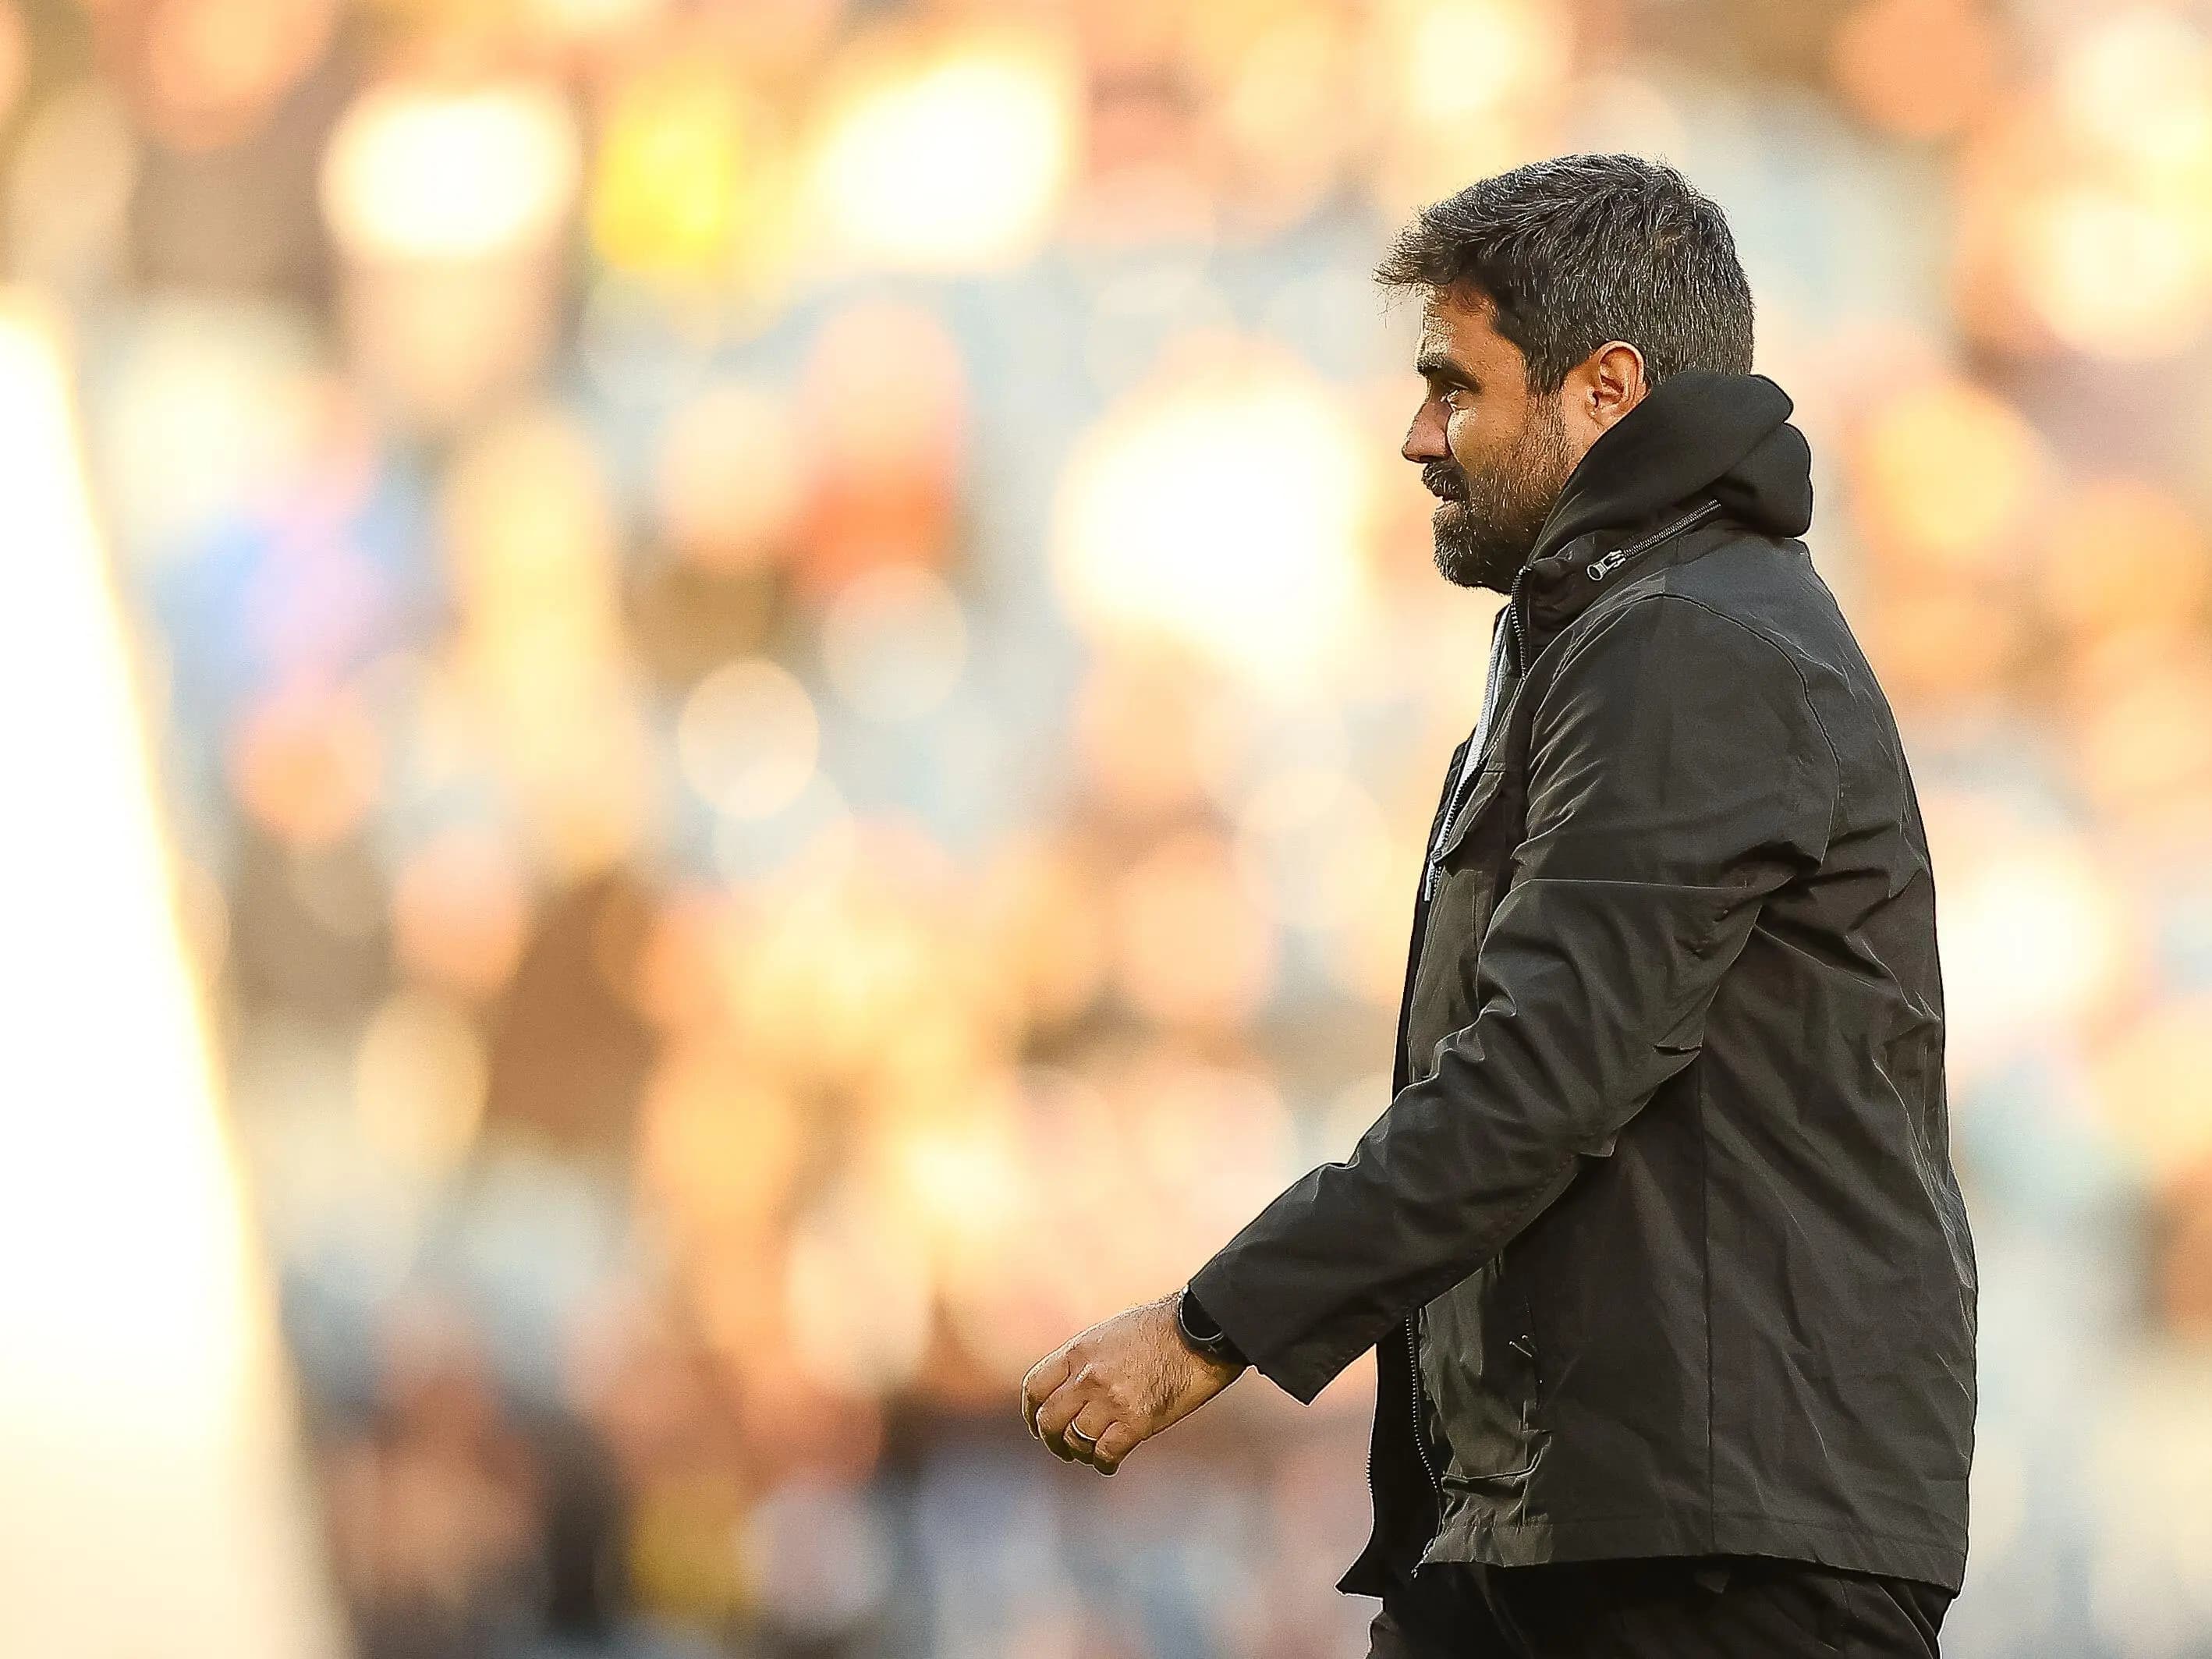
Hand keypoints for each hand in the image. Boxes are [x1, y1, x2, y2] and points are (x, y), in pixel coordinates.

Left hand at [1019, 1292, 1244, 1473]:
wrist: (1200, 1331)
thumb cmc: (1161, 1329)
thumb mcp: (1109, 1334)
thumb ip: (1086, 1361)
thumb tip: (1071, 1389)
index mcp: (1078, 1351)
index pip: (1035, 1388)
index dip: (1031, 1413)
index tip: (1037, 1425)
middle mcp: (1088, 1377)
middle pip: (1050, 1421)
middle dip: (1051, 1440)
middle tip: (1062, 1449)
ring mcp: (1111, 1400)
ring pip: (1077, 1441)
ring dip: (1080, 1453)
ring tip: (1090, 1455)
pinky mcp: (1138, 1422)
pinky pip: (1107, 1454)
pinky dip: (1105, 1464)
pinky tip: (1110, 1464)